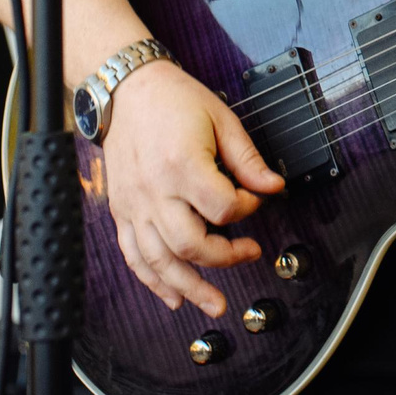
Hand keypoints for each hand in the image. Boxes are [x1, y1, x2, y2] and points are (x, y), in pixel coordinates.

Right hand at [97, 60, 285, 315]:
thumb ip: (248, 160)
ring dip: (189, 288)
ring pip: (159, 261)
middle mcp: (154, 190)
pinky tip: (172, 297)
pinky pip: (133, 255)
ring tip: (214, 304)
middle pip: (191, 243)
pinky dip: (152, 281)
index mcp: (182, 165)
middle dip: (225, 258)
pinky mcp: (121, 211)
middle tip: (249, 254)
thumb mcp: (222, 120)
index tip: (255, 199)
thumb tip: (274, 188)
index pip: (224, 208)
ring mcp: (134, 205)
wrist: (127, 90)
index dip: (248, 208)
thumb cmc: (174, 100)